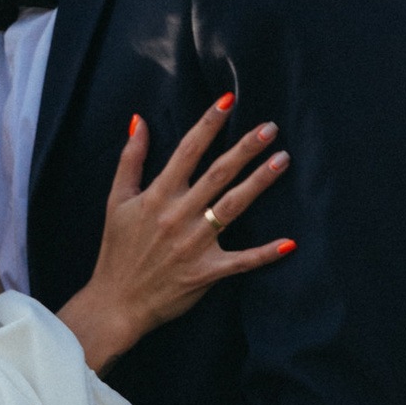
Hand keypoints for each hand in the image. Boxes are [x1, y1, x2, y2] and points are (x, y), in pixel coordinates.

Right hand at [61, 98, 291, 374]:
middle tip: (271, 128)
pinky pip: (241, 261)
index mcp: (157, 196)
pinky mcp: (206, 272)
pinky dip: (265, 253)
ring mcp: (194, 244)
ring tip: (282, 161)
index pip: (187, 150)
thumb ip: (130, 160)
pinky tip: (289, 242)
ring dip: (259, 183)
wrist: (116, 302)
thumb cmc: (117, 251)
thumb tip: (141, 121)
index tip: (229, 102)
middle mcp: (178, 215)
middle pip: (217, 174)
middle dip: (245, 148)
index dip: (209, 124)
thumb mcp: (116, 201)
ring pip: (232, 207)